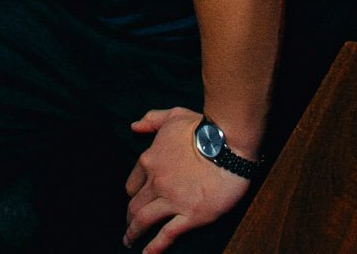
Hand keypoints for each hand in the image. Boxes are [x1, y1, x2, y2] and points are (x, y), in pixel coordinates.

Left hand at [124, 108, 250, 253]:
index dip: (133, 193)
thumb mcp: (173, 116)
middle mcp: (156, 181)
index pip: (133, 182)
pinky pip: (167, 234)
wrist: (228, 142)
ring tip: (129, 242)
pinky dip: (154, 247)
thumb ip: (152, 120)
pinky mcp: (191, 215)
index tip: (134, 201)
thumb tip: (134, 126)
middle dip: (129, 217)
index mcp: (150, 160)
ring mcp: (172, 200)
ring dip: (134, 233)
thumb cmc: (203, 126)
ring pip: (144, 220)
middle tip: (128, 228)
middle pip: (135, 204)